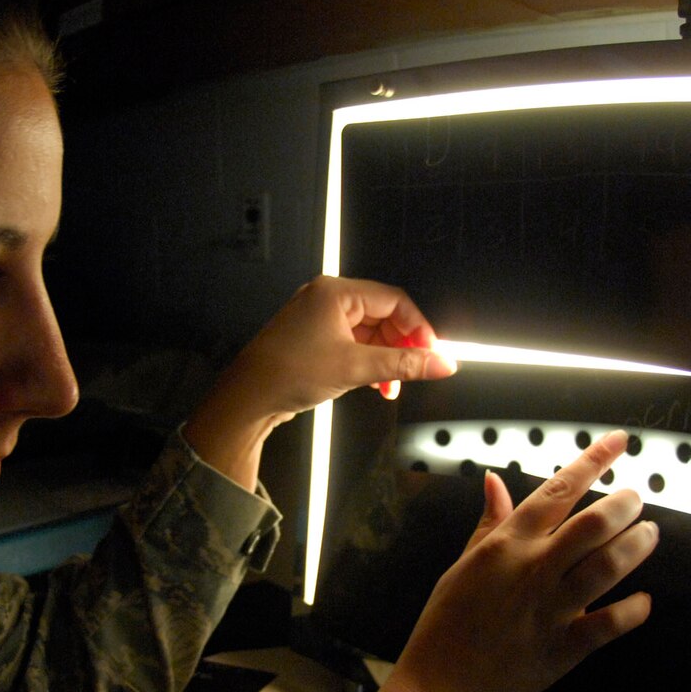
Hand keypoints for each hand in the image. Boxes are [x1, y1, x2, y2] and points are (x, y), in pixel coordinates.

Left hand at [184, 276, 456, 488]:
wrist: (248, 398)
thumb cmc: (288, 373)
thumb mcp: (356, 368)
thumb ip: (403, 364)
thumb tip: (442, 363)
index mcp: (336, 292)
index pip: (394, 300)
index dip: (418, 328)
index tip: (433, 353)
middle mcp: (328, 299)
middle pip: (383, 316)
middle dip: (402, 347)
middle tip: (416, 372)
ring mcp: (320, 319)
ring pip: (370, 333)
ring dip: (386, 359)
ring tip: (392, 386)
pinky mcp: (315, 339)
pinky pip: (354, 345)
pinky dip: (369, 363)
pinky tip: (375, 385)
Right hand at [364, 432, 656, 691]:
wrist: (441, 682)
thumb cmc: (448, 620)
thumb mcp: (463, 563)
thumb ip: (490, 522)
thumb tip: (494, 479)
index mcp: (507, 545)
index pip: (557, 491)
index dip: (593, 461)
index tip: (619, 442)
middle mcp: (533, 570)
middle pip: (592, 525)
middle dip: (624, 504)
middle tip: (637, 499)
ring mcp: (550, 609)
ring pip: (606, 567)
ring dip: (635, 546)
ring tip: (649, 534)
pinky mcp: (563, 648)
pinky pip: (607, 625)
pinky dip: (632, 611)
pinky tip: (644, 600)